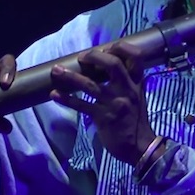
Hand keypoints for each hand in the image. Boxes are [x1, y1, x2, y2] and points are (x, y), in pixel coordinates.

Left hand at [49, 41, 158, 165]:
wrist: (139, 147)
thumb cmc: (135, 120)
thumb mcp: (137, 96)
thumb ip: (126, 81)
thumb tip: (106, 64)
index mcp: (136, 83)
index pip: (135, 57)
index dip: (120, 47)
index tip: (105, 47)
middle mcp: (126, 90)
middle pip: (113, 65)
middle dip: (94, 56)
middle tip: (81, 57)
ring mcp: (114, 103)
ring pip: (90, 85)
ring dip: (70, 77)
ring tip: (56, 71)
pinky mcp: (103, 118)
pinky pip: (81, 105)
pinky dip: (66, 99)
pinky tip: (54, 94)